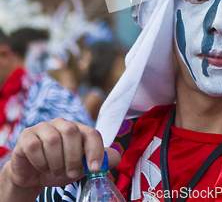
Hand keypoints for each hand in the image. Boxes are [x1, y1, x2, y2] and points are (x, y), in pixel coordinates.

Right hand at [6, 118, 120, 192]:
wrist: (33, 175)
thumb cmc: (61, 167)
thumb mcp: (81, 167)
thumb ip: (99, 160)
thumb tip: (116, 156)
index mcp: (78, 129)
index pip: (91, 133)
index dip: (95, 150)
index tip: (94, 169)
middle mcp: (62, 124)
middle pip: (72, 131)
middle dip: (73, 157)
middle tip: (70, 173)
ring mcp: (43, 127)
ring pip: (53, 139)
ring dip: (56, 162)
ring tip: (56, 172)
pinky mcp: (27, 135)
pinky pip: (35, 146)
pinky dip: (40, 162)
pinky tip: (42, 167)